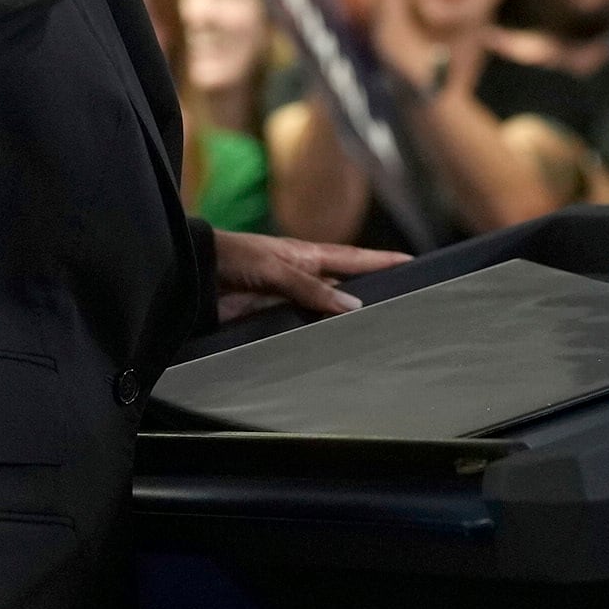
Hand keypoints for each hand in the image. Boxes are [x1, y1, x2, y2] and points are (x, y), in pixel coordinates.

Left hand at [214, 230, 407, 320]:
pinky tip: (335, 351)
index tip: (413, 263)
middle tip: (406, 307)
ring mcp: (291, 301)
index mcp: (308, 257)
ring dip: (347, 323)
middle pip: (346, 289)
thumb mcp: (275, 269)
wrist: (195, 273)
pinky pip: (305, 331)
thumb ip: (311, 289)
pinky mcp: (274, 322)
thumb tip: (352, 306)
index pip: (355, 259)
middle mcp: (305, 278)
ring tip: (378, 336)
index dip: (382, 261)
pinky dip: (321, 339)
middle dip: (373, 296)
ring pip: (327, 313)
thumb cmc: (234, 257)